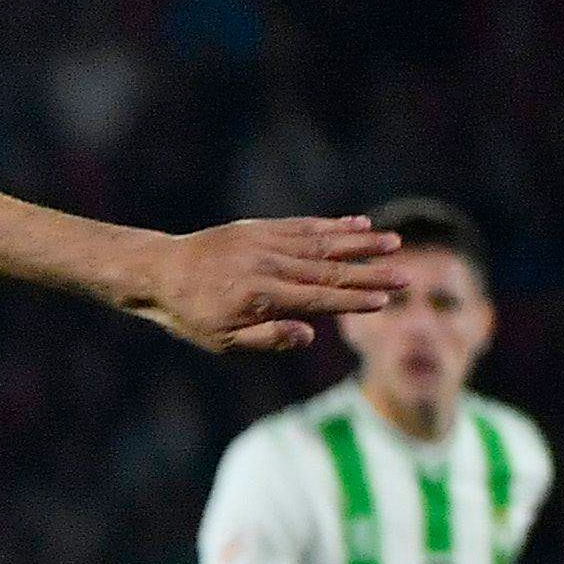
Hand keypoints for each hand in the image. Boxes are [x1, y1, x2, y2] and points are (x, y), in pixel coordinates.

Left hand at [126, 217, 407, 353]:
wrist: (158, 271)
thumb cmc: (190, 314)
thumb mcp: (220, 340)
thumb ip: (266, 339)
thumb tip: (310, 335)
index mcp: (261, 298)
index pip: (318, 299)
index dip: (354, 300)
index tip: (385, 301)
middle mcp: (268, 266)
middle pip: (328, 270)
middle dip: (369, 273)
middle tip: (405, 276)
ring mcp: (265, 243)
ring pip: (321, 242)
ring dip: (359, 243)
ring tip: (394, 242)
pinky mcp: (260, 228)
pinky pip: (302, 225)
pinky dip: (331, 224)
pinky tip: (358, 223)